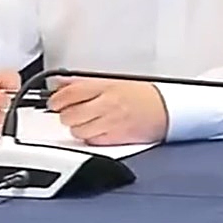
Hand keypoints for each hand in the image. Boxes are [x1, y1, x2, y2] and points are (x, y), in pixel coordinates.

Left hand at [47, 79, 167, 145]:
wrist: (167, 110)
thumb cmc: (144, 96)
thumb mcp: (114, 81)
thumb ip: (86, 82)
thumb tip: (62, 82)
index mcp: (107, 87)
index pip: (72, 93)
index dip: (58, 99)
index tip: (54, 101)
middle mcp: (107, 105)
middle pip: (70, 114)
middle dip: (65, 114)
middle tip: (69, 112)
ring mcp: (111, 123)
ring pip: (78, 130)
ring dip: (77, 127)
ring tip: (85, 122)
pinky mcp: (115, 139)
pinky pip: (91, 141)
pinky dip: (89, 137)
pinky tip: (96, 130)